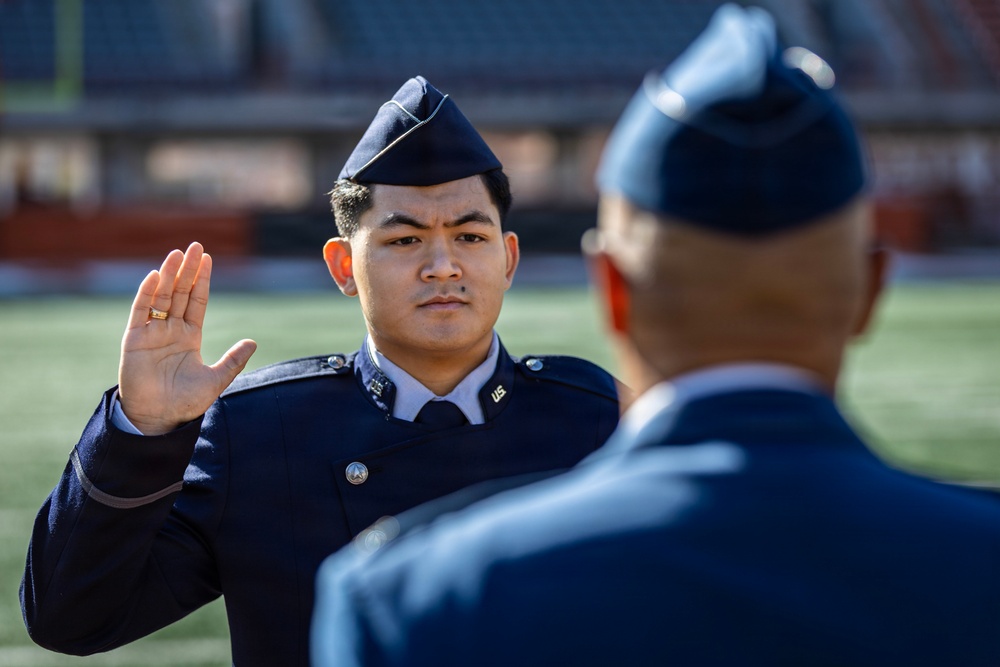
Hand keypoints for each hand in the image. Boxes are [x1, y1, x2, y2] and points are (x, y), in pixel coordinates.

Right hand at [118, 242, 256, 435]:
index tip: (208, 259)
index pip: (197, 301)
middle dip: (188, 270)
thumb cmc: (186, 402)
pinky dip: (147, 293)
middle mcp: (171, 330)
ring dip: (169, 275)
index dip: (202, 280)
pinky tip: (156, 275)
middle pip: (181, 293)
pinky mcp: (134, 339)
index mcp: (190, 336)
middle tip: (195, 246)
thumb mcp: (216, 379)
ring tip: (177, 253)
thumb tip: (253, 342)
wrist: (159, 419)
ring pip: (162, 297)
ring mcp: (152, 332)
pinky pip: (141, 311)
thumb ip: (233, 361)